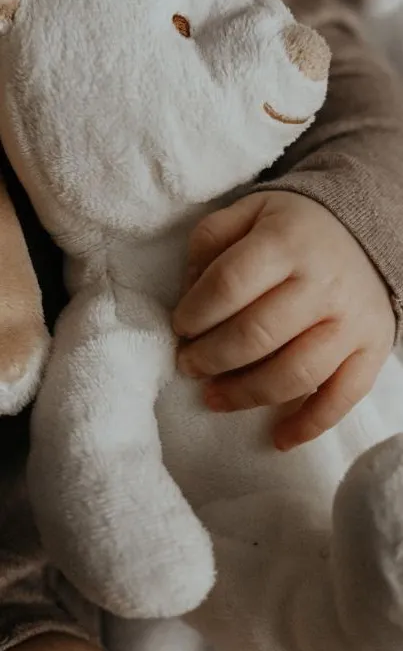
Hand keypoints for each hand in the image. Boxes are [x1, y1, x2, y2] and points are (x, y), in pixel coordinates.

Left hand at [173, 191, 394, 448]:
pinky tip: (278, 439)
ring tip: (214, 398)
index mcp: (286, 241)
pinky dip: (309, 425)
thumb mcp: (249, 211)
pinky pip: (342, 397)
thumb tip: (189, 294)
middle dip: (211, 358)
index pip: (229, 284)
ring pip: (294, 373)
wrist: (367, 230)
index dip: (195, 314)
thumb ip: (212, 240)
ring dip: (245, 394)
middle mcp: (323, 283)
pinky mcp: (372, 350)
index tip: (180, 327)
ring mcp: (350, 321)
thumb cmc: (294, 229)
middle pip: (257, 335)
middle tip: (189, 365)